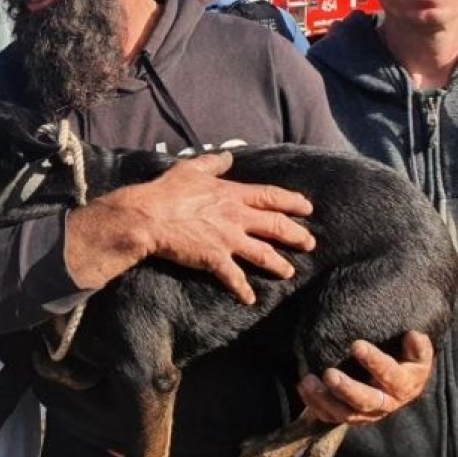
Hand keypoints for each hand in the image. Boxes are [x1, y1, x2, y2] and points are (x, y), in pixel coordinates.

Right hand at [66, 151, 314, 302]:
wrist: (148, 217)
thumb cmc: (166, 191)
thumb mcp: (190, 169)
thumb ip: (212, 163)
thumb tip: (227, 156)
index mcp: (231, 194)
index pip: (270, 197)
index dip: (292, 202)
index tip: (308, 208)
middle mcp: (236, 217)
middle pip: (276, 227)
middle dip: (296, 236)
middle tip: (309, 243)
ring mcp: (228, 239)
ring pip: (263, 254)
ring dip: (278, 264)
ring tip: (288, 272)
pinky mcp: (215, 259)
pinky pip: (235, 278)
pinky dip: (243, 290)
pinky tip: (249, 299)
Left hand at [298, 331, 433, 424]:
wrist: (399, 386)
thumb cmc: (406, 363)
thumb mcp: (417, 356)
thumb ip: (418, 348)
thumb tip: (413, 336)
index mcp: (404, 387)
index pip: (391, 376)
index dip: (375, 362)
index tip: (356, 345)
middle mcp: (385, 405)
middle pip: (366, 401)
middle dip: (346, 389)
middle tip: (329, 374)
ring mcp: (366, 415)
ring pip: (345, 414)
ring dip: (324, 399)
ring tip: (307, 381)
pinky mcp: (349, 418)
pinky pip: (330, 417)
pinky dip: (314, 404)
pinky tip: (303, 387)